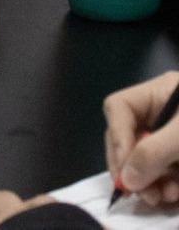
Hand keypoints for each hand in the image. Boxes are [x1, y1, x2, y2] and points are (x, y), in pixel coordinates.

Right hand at [105, 70, 178, 206]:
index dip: (117, 139)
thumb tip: (126, 179)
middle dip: (132, 166)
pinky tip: (173, 194)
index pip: (118, 108)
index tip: (125, 169)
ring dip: (150, 181)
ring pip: (146, 158)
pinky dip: (166, 184)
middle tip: (138, 191)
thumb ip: (152, 152)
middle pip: (129, 136)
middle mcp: (162, 111)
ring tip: (161, 197)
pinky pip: (166, 169)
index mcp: (158, 93)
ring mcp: (173, 134)